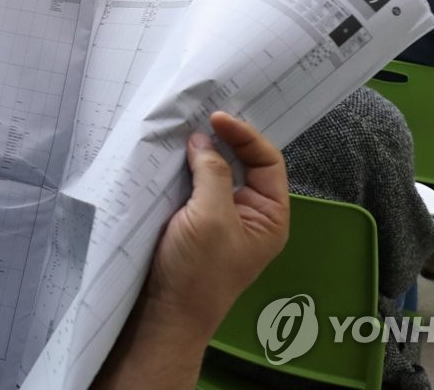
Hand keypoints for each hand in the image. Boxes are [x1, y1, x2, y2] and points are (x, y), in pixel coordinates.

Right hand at [92, 112, 288, 388]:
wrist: (164, 317)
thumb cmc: (197, 272)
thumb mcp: (211, 217)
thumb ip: (212, 173)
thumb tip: (203, 141)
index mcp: (269, 217)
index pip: (267, 162)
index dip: (245, 136)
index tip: (216, 119)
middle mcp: (250, 216)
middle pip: (244, 164)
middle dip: (224, 140)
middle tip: (201, 116)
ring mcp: (221, 220)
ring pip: (217, 174)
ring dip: (202, 153)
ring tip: (185, 130)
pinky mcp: (195, 224)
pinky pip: (195, 188)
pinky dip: (186, 170)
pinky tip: (172, 157)